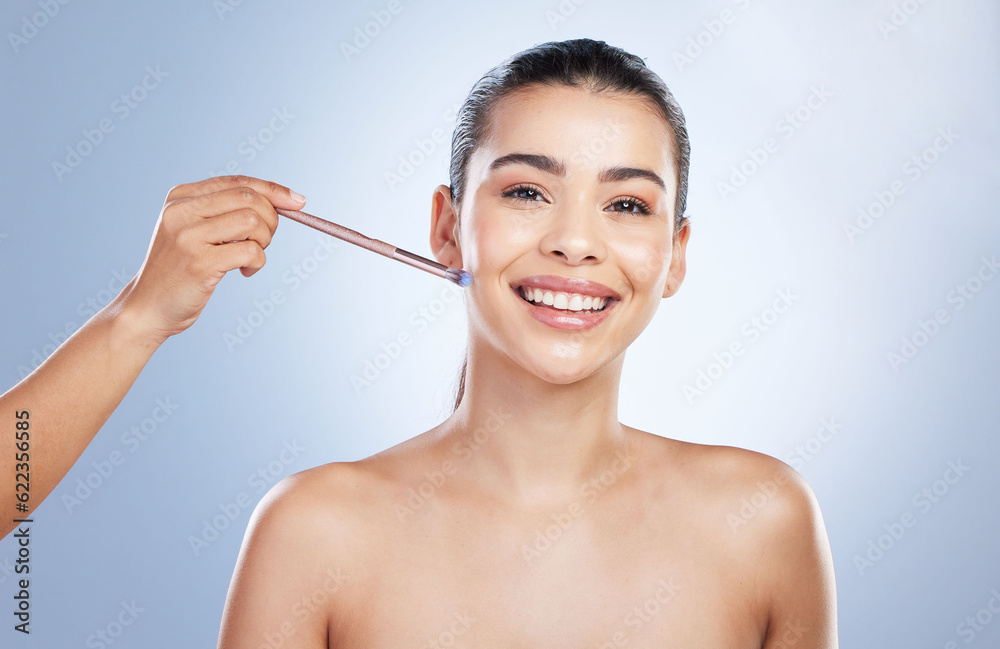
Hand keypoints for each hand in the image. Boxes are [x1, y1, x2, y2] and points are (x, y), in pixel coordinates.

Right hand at [121, 175, 306, 343]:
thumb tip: (285, 200)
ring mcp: (188, 236)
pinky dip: (257, 262)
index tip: (297, 201)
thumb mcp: (195, 231)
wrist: (148, 307)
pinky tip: (245, 272)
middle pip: (249, 198)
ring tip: (250, 257)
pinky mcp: (199, 263)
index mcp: (180, 197)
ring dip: (264, 241)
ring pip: (252, 221)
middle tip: (264, 241)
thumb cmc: (181, 270)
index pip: (237, 183)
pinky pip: (250, 251)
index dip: (273, 190)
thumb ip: (226, 212)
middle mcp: (181, 211)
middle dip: (270, 219)